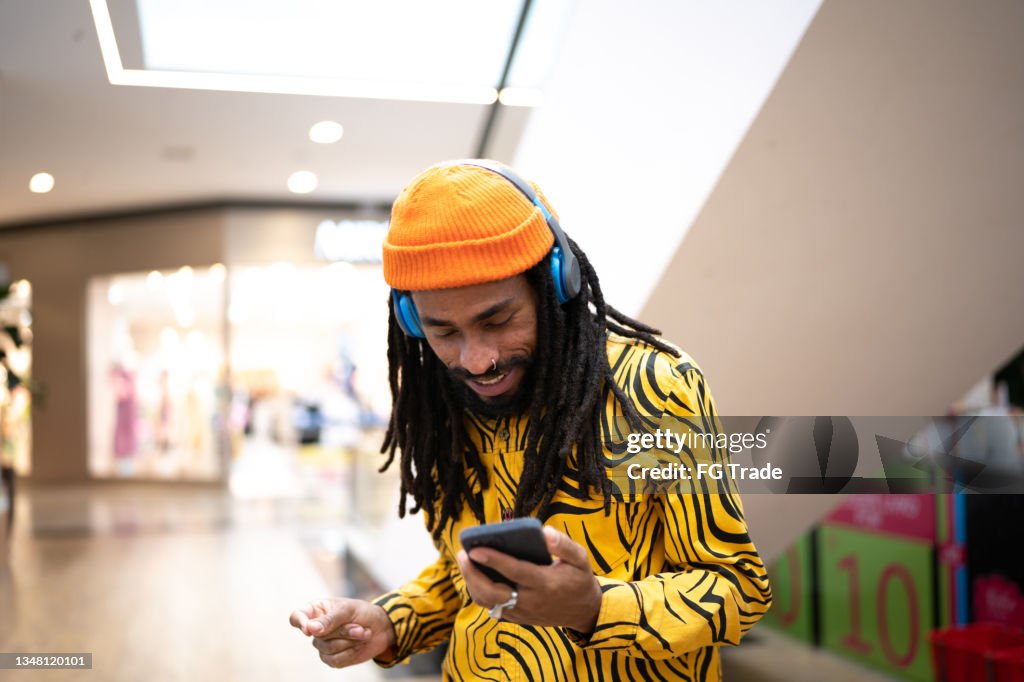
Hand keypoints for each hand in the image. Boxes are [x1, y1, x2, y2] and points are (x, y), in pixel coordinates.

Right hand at [289, 598, 396, 668]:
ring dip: (350, 641)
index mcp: (316, 610)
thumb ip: (329, 619)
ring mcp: (323, 645)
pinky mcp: (332, 659)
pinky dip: (351, 652)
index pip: (297, 617)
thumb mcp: (348, 610)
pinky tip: (360, 644)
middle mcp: (316, 629)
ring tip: (363, 633)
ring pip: (327, 649)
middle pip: (318, 635)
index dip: (299, 622)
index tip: (308, 629)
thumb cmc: (363, 613)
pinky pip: (335, 660)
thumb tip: (309, 628)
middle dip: (343, 631)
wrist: (382, 628)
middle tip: (359, 626)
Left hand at [456, 526, 602, 632]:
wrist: (584, 612)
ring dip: (472, 583)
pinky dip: (480, 592)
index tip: (474, 549)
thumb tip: (544, 531)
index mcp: (545, 584)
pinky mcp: (518, 618)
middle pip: (493, 592)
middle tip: (462, 554)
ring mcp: (522, 612)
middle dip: (473, 574)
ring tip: (465, 562)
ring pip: (489, 602)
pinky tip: (475, 575)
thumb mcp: (581, 559)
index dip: (493, 560)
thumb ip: (564, 545)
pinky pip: (493, 607)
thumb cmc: (579, 579)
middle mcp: (531, 601)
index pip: (515, 572)